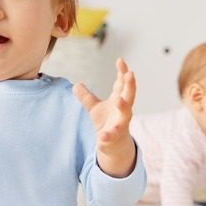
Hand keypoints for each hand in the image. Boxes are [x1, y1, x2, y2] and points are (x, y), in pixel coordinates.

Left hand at [73, 57, 136, 177]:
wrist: (112, 145)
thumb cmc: (107, 122)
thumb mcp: (94, 108)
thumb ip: (86, 97)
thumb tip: (75, 85)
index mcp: (119, 100)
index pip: (122, 84)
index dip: (122, 72)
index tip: (120, 60)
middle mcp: (123, 110)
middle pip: (129, 95)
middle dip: (130, 85)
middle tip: (130, 73)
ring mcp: (121, 123)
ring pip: (126, 114)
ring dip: (123, 106)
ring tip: (119, 99)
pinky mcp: (115, 137)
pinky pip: (112, 136)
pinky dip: (107, 135)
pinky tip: (102, 135)